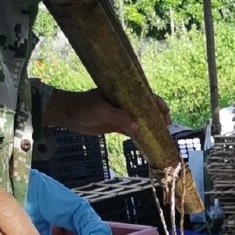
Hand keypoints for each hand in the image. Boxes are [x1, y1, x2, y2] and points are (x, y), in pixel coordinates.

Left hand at [43, 89, 171, 135]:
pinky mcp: (115, 125)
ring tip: (161, 135)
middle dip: (157, 116)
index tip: (165, 114)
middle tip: (166, 126)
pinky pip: (131, 130)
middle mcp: (124, 103)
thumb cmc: (83, 106)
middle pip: (146, 108)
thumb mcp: (100, 110)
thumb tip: (137, 127)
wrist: (68, 114)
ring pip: (140, 120)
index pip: (145, 96)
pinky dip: (140, 135)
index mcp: (123, 93)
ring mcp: (120, 114)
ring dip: (150, 126)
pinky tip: (148, 141)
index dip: (157, 103)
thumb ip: (118, 117)